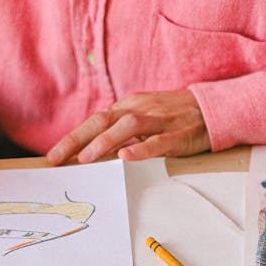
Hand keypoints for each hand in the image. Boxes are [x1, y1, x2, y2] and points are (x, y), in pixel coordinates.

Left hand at [46, 89, 209, 164]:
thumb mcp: (144, 119)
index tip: (53, 157)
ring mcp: (159, 120)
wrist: (212, 108)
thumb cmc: (173, 118)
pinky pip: (157, 141)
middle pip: (102, 120)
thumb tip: (92, 152)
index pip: (95, 121)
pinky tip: (126, 157)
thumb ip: (120, 132)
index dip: (72, 138)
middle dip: (77, 139)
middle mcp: (140, 109)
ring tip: (86, 158)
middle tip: (57, 159)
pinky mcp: (177, 134)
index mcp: (129, 106)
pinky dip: (141, 148)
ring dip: (104, 142)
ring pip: (127, 126)